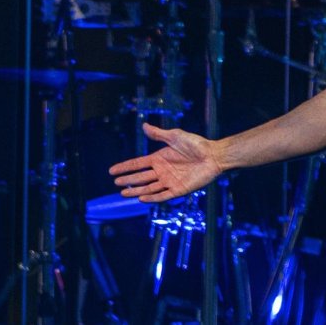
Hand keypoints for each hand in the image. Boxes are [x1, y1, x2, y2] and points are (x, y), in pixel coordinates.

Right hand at [108, 123, 222, 202]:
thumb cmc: (196, 144)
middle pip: (141, 177)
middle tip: (116, 183)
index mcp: (160, 158)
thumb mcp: (176, 136)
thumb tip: (144, 126)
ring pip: (149, 188)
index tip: (111, 171)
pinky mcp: (179, 190)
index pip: (138, 164)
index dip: (125, 167)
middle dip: (128, 180)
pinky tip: (142, 199)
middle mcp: (163, 171)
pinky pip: (163, 195)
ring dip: (136, 191)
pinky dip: (152, 198)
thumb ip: (159, 134)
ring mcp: (170, 181)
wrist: (214, 155)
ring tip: (123, 193)